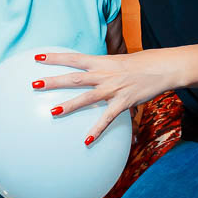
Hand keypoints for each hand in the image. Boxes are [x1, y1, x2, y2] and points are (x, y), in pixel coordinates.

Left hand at [31, 49, 183, 142]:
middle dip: (53, 81)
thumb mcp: (120, 61)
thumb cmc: (143, 63)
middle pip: (73, 77)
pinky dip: (97, 129)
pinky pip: (107, 118)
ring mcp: (113, 88)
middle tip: (34, 84)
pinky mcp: (124, 102)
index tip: (38, 57)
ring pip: (86, 97)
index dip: (55, 58)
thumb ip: (105, 68)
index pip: (74, 58)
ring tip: (52, 111)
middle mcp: (104, 74)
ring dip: (69, 104)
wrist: (164, 67)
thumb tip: (94, 73)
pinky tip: (87, 140)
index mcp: (102, 62)